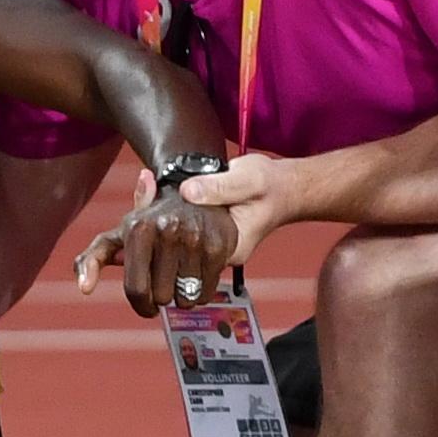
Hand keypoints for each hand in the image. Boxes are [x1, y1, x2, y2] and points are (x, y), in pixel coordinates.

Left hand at [72, 170, 243, 316]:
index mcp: (137, 228)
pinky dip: (202, 291)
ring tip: (182, 274)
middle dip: (163, 296)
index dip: (141, 306)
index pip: (136, 289)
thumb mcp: (117, 236)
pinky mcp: (217, 245)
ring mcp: (193, 237)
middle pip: (161, 297)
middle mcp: (166, 230)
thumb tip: (84, 288)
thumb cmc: (150, 226)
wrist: (194, 198)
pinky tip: (198, 272)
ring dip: (184, 296)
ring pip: (185, 298)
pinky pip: (206, 292)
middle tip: (167, 278)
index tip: (147, 306)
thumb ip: (92, 259)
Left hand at [165, 153, 296, 265]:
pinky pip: (186, 228)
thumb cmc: (272, 186)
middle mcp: (221, 253)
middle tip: (153, 205)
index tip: (159, 216)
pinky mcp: (208, 233)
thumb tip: (187, 191)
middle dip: (165, 230)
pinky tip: (166, 201)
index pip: (190, 256)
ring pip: (181, 240)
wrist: (283, 186)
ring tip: (157, 201)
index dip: (170, 237)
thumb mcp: (247, 180)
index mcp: (232, 250)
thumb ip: (218, 187)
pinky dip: (175, 216)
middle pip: (181, 251)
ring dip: (168, 223)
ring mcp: (214, 244)